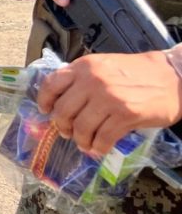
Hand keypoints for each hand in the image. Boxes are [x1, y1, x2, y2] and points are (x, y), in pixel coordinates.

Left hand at [37, 50, 181, 155]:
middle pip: (63, 111)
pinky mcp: (125, 115)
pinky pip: (102, 138)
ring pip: (81, 127)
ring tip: (84, 143)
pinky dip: (97, 147)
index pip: (51, 84)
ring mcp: (108, 98)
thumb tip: (61, 98)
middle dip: (62, 126)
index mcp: (84, 66)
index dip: (44, 101)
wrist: (172, 77)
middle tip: (66, 132)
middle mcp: (92, 81)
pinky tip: (99, 148)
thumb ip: (82, 78)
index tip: (46, 111)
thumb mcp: (103, 65)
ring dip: (80, 140)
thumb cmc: (136, 72)